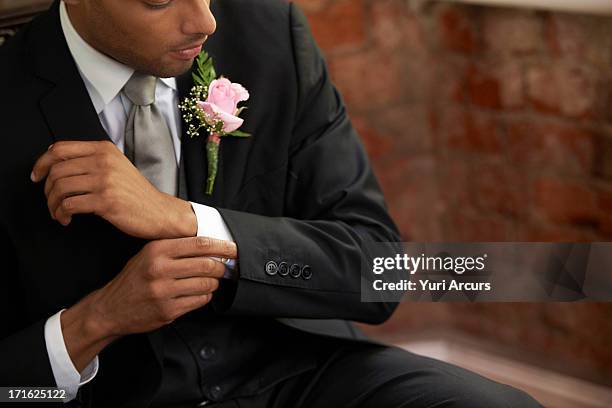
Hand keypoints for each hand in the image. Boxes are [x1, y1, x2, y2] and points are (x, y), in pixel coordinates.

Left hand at [31, 140, 196, 238]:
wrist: (160, 212)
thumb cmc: (137, 194)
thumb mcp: (117, 167)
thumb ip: (92, 160)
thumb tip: (55, 161)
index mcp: (104, 149)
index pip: (60, 148)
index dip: (41, 163)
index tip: (37, 176)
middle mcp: (104, 161)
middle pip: (56, 170)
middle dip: (47, 189)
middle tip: (51, 201)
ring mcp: (105, 180)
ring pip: (60, 188)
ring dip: (53, 204)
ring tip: (59, 213)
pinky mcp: (106, 201)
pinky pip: (69, 205)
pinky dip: (62, 214)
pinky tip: (67, 219)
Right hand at [61, 236, 236, 370]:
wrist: (111, 307)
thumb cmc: (134, 278)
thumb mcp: (149, 254)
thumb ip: (176, 248)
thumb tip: (211, 245)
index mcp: (157, 250)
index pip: (200, 244)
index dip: (222, 246)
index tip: (234, 249)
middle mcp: (160, 269)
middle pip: (207, 264)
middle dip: (221, 267)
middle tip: (224, 267)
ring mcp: (164, 292)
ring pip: (206, 284)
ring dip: (214, 283)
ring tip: (210, 281)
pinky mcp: (168, 311)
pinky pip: (199, 301)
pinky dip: (205, 296)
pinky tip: (199, 293)